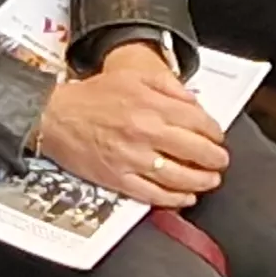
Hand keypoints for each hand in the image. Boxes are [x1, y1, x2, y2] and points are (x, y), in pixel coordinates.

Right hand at [31, 43, 231, 207]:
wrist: (55, 116)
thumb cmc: (92, 96)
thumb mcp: (132, 77)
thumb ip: (167, 85)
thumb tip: (194, 101)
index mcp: (151, 106)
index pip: (198, 122)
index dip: (215, 133)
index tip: (218, 137)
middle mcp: (145, 133)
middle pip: (195, 151)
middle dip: (215, 159)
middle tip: (220, 161)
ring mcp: (132, 159)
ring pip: (179, 177)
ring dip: (202, 181)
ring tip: (210, 181)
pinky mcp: (118, 179)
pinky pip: (154, 195)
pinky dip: (174, 199)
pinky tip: (185, 197)